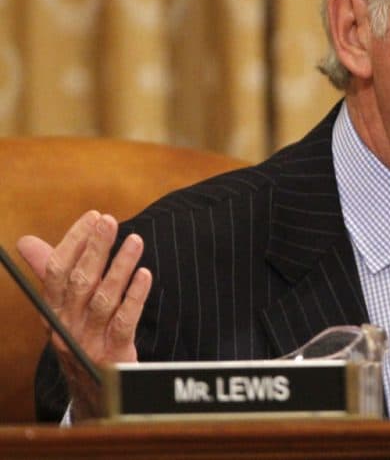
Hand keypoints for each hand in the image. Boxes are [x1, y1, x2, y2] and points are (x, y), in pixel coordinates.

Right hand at [17, 211, 151, 419]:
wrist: (94, 391)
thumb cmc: (81, 336)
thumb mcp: (63, 307)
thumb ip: (50, 272)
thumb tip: (27, 241)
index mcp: (53, 310)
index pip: (57, 271)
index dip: (74, 241)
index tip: (93, 216)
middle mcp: (67, 325)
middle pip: (79, 281)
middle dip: (94, 248)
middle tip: (110, 220)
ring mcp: (89, 341)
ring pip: (103, 299)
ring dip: (119, 267)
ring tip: (135, 240)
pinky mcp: (113, 354)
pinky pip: (124, 322)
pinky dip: (135, 297)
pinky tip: (145, 275)